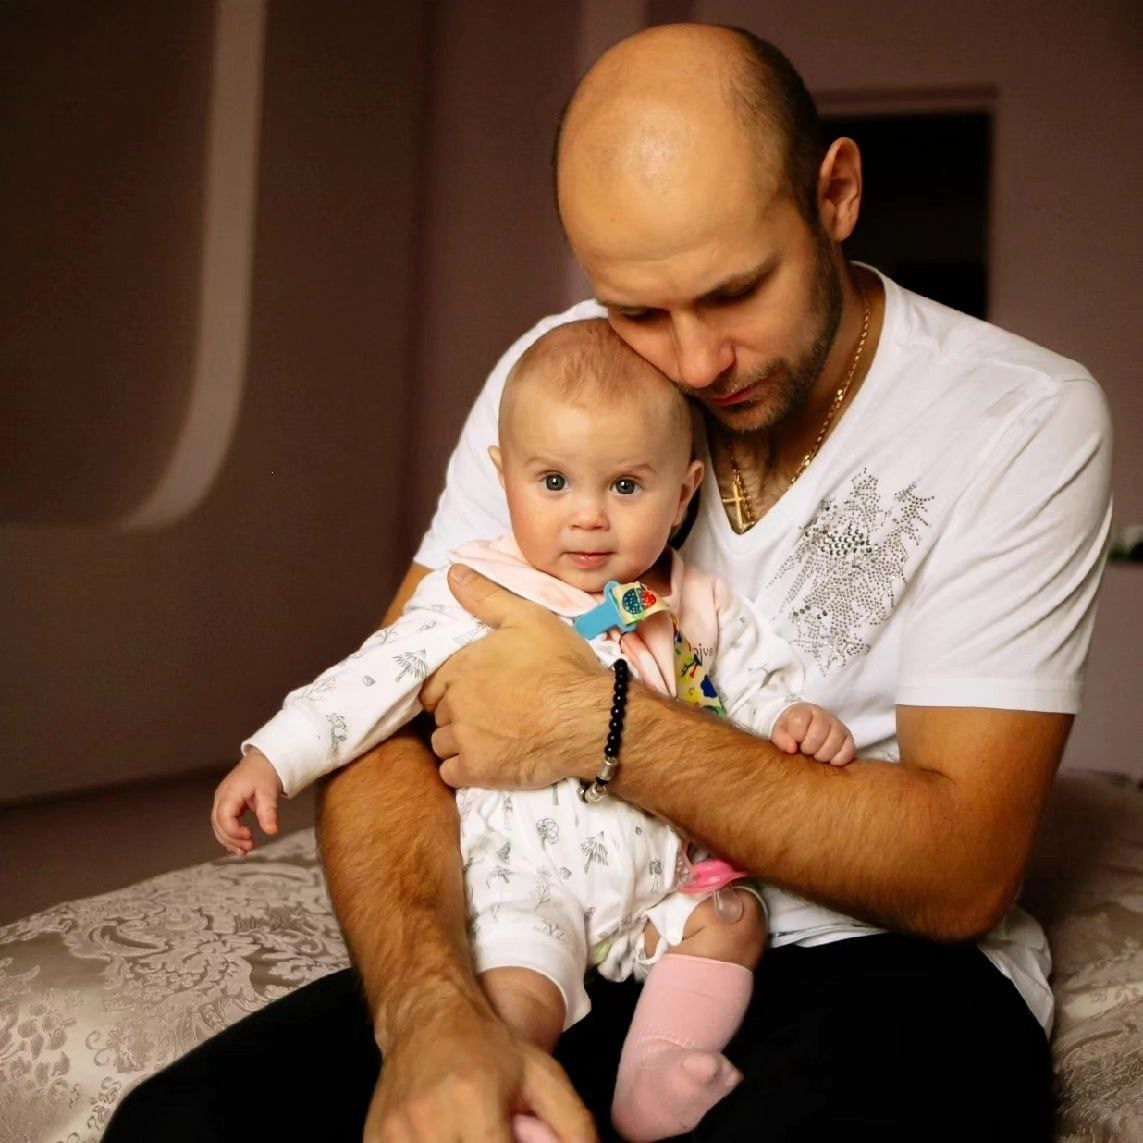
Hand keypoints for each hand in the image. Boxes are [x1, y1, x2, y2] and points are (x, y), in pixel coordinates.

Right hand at [211, 747, 283, 855]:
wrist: (263, 760)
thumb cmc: (264, 773)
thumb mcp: (269, 792)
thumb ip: (268, 812)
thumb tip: (271, 831)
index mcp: (230, 793)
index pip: (223, 817)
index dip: (233, 831)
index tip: (249, 837)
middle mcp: (221, 798)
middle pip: (218, 824)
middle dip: (231, 839)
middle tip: (249, 847)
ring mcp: (222, 801)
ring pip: (218, 826)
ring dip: (229, 840)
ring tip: (244, 851)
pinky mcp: (226, 804)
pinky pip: (222, 823)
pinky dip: (229, 835)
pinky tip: (239, 845)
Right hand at [365, 1003, 595, 1141]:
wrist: (425, 1014)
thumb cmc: (486, 1046)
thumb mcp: (543, 1076)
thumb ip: (575, 1127)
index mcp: (473, 1102)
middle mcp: (427, 1123)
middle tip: (502, 1137)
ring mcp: (394, 1136)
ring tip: (477, 1135)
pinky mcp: (374, 1142)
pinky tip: (453, 1139)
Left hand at [420, 566, 605, 790]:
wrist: (588, 718)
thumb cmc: (560, 666)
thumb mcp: (527, 618)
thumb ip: (485, 597)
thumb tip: (451, 573)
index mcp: (461, 666)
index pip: (433, 681)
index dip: (451, 685)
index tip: (474, 689)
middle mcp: (454, 702)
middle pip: (439, 712)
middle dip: (457, 712)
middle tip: (488, 713)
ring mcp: (463, 739)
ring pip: (442, 743)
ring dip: (459, 741)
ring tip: (490, 737)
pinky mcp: (475, 771)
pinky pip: (451, 773)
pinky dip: (464, 768)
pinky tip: (487, 760)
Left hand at [771, 703, 855, 765]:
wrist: (805, 729)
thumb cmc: (791, 731)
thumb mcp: (780, 732)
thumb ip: (781, 738)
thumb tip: (792, 748)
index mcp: (804, 711)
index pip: (799, 723)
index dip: (795, 736)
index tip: (795, 740)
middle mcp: (823, 715)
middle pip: (817, 735)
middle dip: (808, 748)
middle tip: (805, 750)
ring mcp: (838, 726)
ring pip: (833, 744)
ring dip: (822, 755)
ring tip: (815, 754)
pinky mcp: (848, 739)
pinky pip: (847, 752)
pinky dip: (838, 759)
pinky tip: (829, 760)